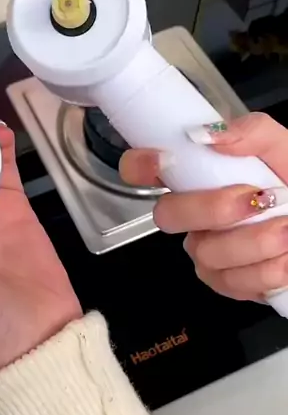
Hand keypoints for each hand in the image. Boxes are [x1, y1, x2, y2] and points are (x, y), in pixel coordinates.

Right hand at [119, 113, 287, 301]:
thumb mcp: (283, 148)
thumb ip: (252, 131)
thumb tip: (212, 135)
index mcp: (199, 176)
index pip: (144, 168)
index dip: (141, 164)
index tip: (164, 159)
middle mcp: (194, 214)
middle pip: (167, 215)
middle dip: (212, 208)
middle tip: (258, 199)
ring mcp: (206, 249)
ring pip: (205, 253)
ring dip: (256, 241)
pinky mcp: (226, 282)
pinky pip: (231, 282)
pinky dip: (268, 269)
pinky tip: (286, 255)